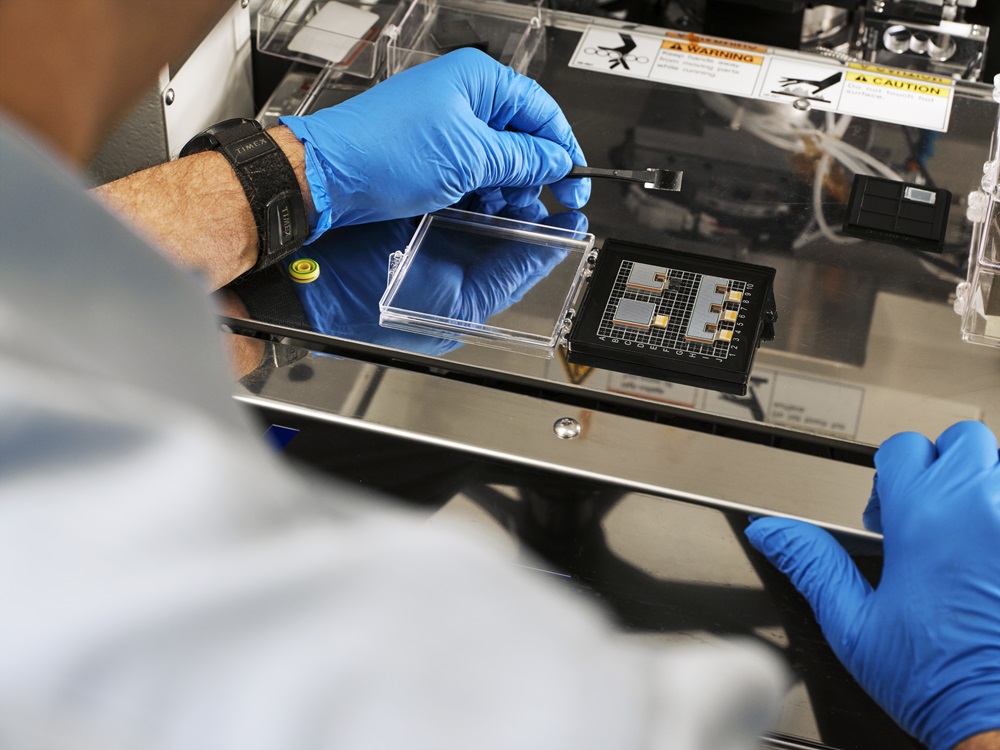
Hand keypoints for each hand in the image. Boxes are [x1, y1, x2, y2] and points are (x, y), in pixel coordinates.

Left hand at [279, 49, 589, 238]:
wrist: (332, 175)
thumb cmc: (385, 152)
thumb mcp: (471, 159)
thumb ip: (522, 159)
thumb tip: (555, 161)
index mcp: (478, 80)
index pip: (541, 110)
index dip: (563, 147)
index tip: (576, 180)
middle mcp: (463, 94)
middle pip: (521, 132)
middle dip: (537, 170)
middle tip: (553, 203)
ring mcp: (446, 121)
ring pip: (497, 153)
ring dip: (512, 183)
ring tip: (518, 210)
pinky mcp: (431, 148)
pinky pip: (472, 165)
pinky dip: (486, 187)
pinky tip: (490, 208)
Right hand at [291, 196, 587, 354]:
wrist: (309, 288)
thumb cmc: (368, 312)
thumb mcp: (458, 305)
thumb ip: (510, 276)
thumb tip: (553, 247)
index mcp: (470, 283)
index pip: (524, 254)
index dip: (552, 230)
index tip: (573, 209)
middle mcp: (454, 254)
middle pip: (507, 219)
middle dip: (528, 197)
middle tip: (542, 180)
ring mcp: (433, 228)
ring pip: (483, 196)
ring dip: (501, 181)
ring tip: (513, 172)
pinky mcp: (413, 204)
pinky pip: (452, 183)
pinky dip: (470, 173)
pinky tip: (479, 165)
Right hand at [746, 421, 999, 749]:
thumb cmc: (939, 681)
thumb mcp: (853, 623)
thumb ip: (809, 563)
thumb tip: (770, 532)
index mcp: (926, 517)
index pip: (904, 449)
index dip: (887, 480)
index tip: (887, 518)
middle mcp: (984, 508)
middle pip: (961, 442)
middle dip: (937, 469)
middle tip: (925, 515)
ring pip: (999, 470)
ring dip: (976, 491)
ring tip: (960, 539)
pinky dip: (998, 521)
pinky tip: (985, 563)